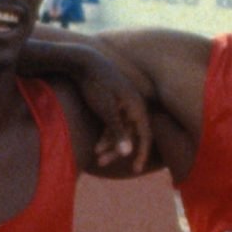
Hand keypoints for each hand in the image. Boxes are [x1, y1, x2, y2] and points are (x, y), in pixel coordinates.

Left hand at [72, 53, 150, 172]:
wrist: (85, 61)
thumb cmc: (96, 86)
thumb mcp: (106, 110)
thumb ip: (118, 132)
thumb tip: (128, 153)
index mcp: (137, 107)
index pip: (146, 135)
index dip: (142, 154)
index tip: (135, 170)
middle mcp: (134, 106)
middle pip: (131, 135)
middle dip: (117, 151)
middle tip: (104, 164)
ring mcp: (124, 104)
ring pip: (121, 130)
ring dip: (109, 144)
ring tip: (96, 156)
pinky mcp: (114, 103)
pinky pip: (114, 124)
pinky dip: (106, 135)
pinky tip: (96, 145)